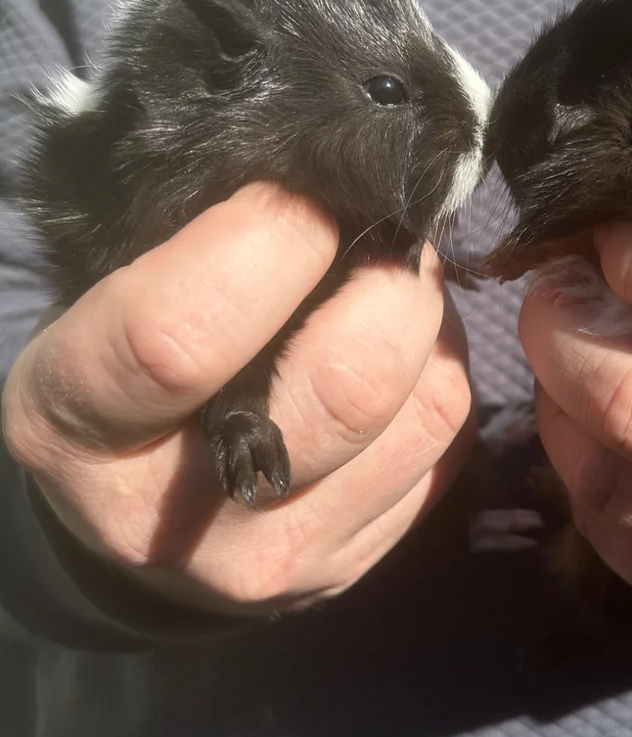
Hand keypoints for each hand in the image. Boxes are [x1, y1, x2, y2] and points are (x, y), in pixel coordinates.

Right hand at [2, 183, 473, 615]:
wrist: (131, 515)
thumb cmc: (118, 370)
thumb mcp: (103, 300)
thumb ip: (192, 247)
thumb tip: (331, 172)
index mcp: (79, 430)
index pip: (180, 338)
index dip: (268, 241)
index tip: (302, 188)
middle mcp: (179, 518)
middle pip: (344, 385)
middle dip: (388, 276)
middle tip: (386, 224)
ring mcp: (277, 556)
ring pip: (423, 411)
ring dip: (429, 319)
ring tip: (396, 280)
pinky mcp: (352, 564)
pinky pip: (446, 443)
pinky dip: (442, 372)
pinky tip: (403, 348)